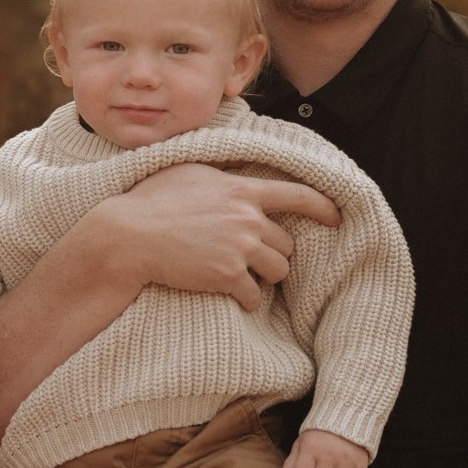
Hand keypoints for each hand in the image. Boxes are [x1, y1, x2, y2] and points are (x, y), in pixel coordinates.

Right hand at [100, 163, 339, 310]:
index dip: (323, 207)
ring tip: (240, 276)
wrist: (128, 234)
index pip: (297, 195)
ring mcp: (239, 247)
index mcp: (242, 189)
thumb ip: (222, 173)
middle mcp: (247, 217)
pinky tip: (230, 295)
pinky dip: (245, 299)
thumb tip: (236, 168)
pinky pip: (254, 296)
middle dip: (272, 253)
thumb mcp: (190, 171)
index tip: (338, 217)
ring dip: (263, 277)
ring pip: (277, 271)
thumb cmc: (152, 200)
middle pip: (286, 244)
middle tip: (248, 257)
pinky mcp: (228, 275)